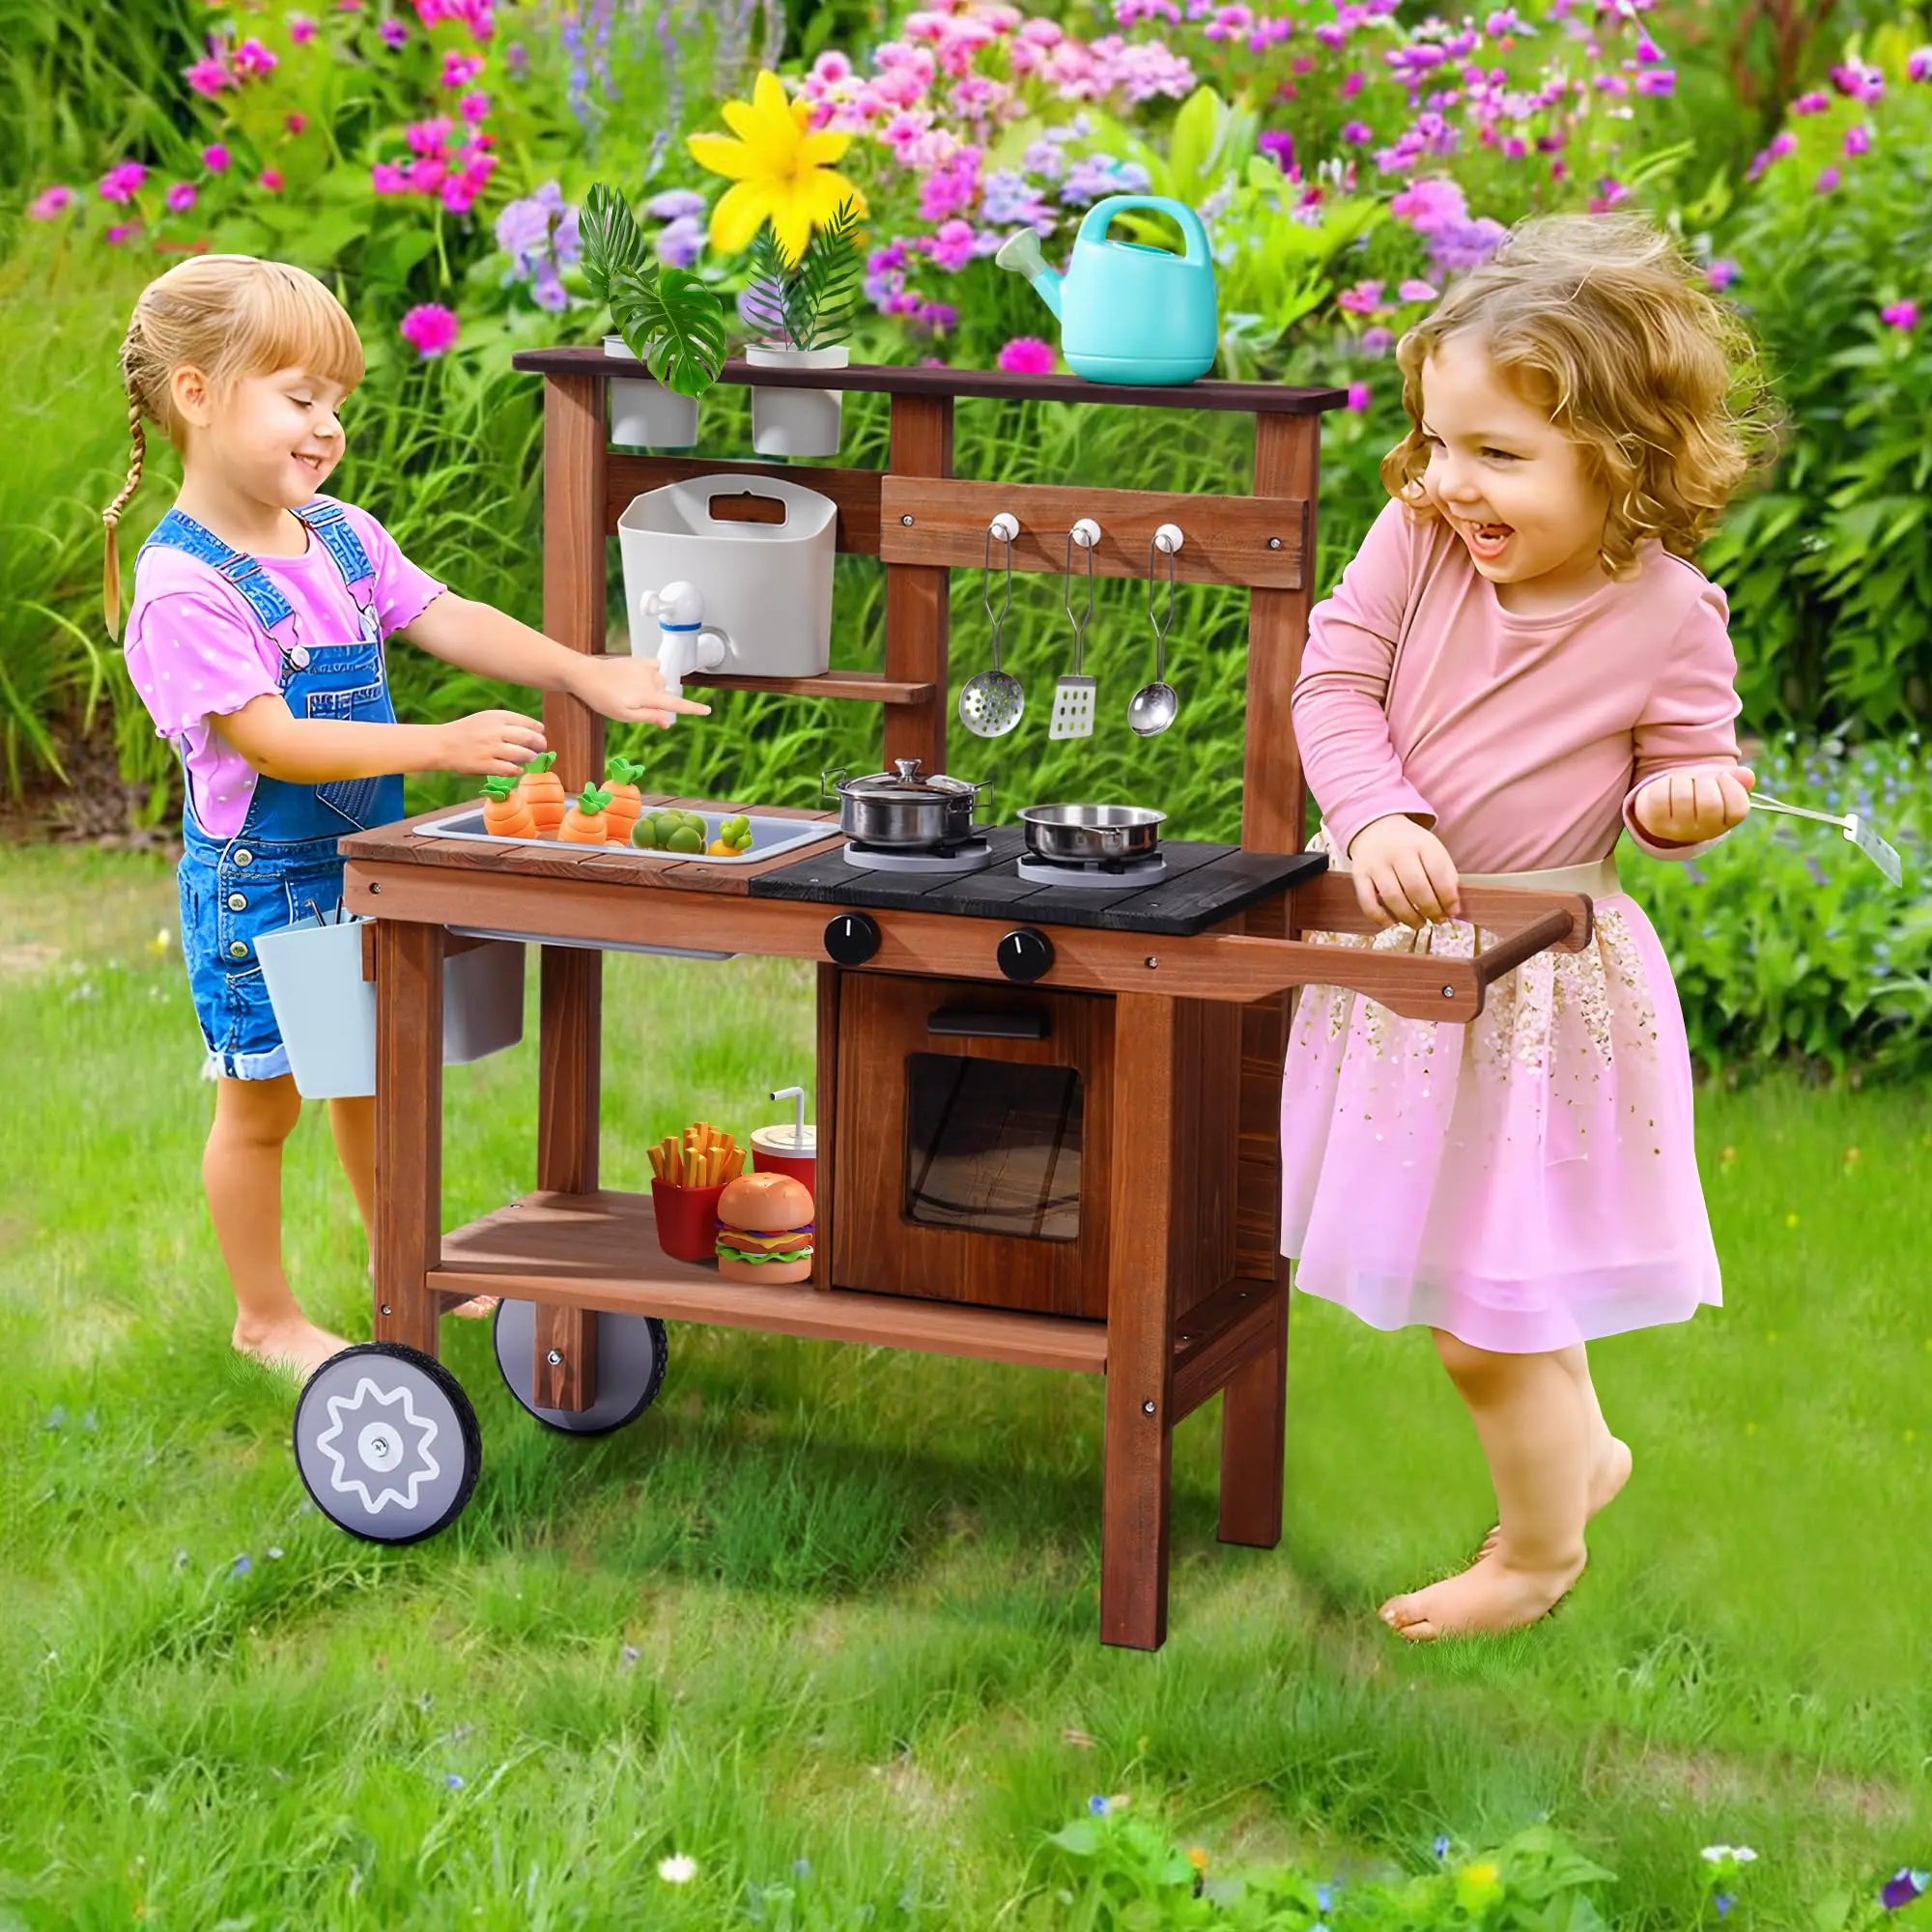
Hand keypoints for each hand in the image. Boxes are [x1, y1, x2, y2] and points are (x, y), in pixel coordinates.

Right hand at [432, 709, 545, 775]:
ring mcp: (491, 749)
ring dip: (530, 757)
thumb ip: (508, 723)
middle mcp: (495, 731)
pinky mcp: (485, 765)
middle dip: (540, 744)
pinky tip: (517, 769)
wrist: (443, 744)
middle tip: (541, 748)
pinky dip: (517, 770)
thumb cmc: (468, 731)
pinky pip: (510, 769)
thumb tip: (536, 731)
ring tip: (529, 758)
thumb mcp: (486, 718)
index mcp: (497, 717)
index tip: (540, 734)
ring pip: (523, 755)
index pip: (528, 722)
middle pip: (529, 738)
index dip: (538, 730)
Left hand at [569, 653, 712, 728]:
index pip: (676, 704)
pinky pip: (656, 668)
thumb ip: (649, 717)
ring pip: (660, 681)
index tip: (708, 710)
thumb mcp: (625, 715)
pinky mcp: (640, 660)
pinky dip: (652, 674)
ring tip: (630, 691)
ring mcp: (646, 668)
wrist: (586, 675)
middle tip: (634, 704)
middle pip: (666, 693)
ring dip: (652, 687)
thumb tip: (668, 721)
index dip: (693, 709)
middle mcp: (651, 680)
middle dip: (658, 700)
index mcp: (648, 696)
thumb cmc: (603, 698)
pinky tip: (637, 678)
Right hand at [1346, 814, 1461, 927]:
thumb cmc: (1410, 846)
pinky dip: (1380, 917)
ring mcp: (1375, 863)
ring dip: (1409, 917)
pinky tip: (1392, 923)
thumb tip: (1452, 909)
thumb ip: (1445, 875)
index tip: (1452, 912)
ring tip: (1419, 924)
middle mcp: (1397, 851)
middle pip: (1416, 888)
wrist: (1376, 828)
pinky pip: (1367, 902)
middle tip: (1436, 920)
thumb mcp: (1432, 850)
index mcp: (1421, 843)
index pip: (1439, 873)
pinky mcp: (1358, 875)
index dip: (1448, 897)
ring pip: (1393, 898)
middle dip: (1430, 910)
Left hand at [1632, 765, 1754, 844]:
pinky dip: (1664, 783)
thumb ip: (1737, 779)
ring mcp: (1676, 830)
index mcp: (1725, 822)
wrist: (1667, 802)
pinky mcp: (1654, 822)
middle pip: (1710, 805)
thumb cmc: (1700, 790)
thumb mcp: (1721, 783)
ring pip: (1683, 798)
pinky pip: (1660, 797)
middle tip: (1699, 780)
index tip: (1722, 777)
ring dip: (1684, 780)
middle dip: (1705, 782)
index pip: (1738, 809)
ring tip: (1683, 782)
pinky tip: (1668, 785)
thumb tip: (1746, 776)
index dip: (1731, 786)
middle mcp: (1702, 832)